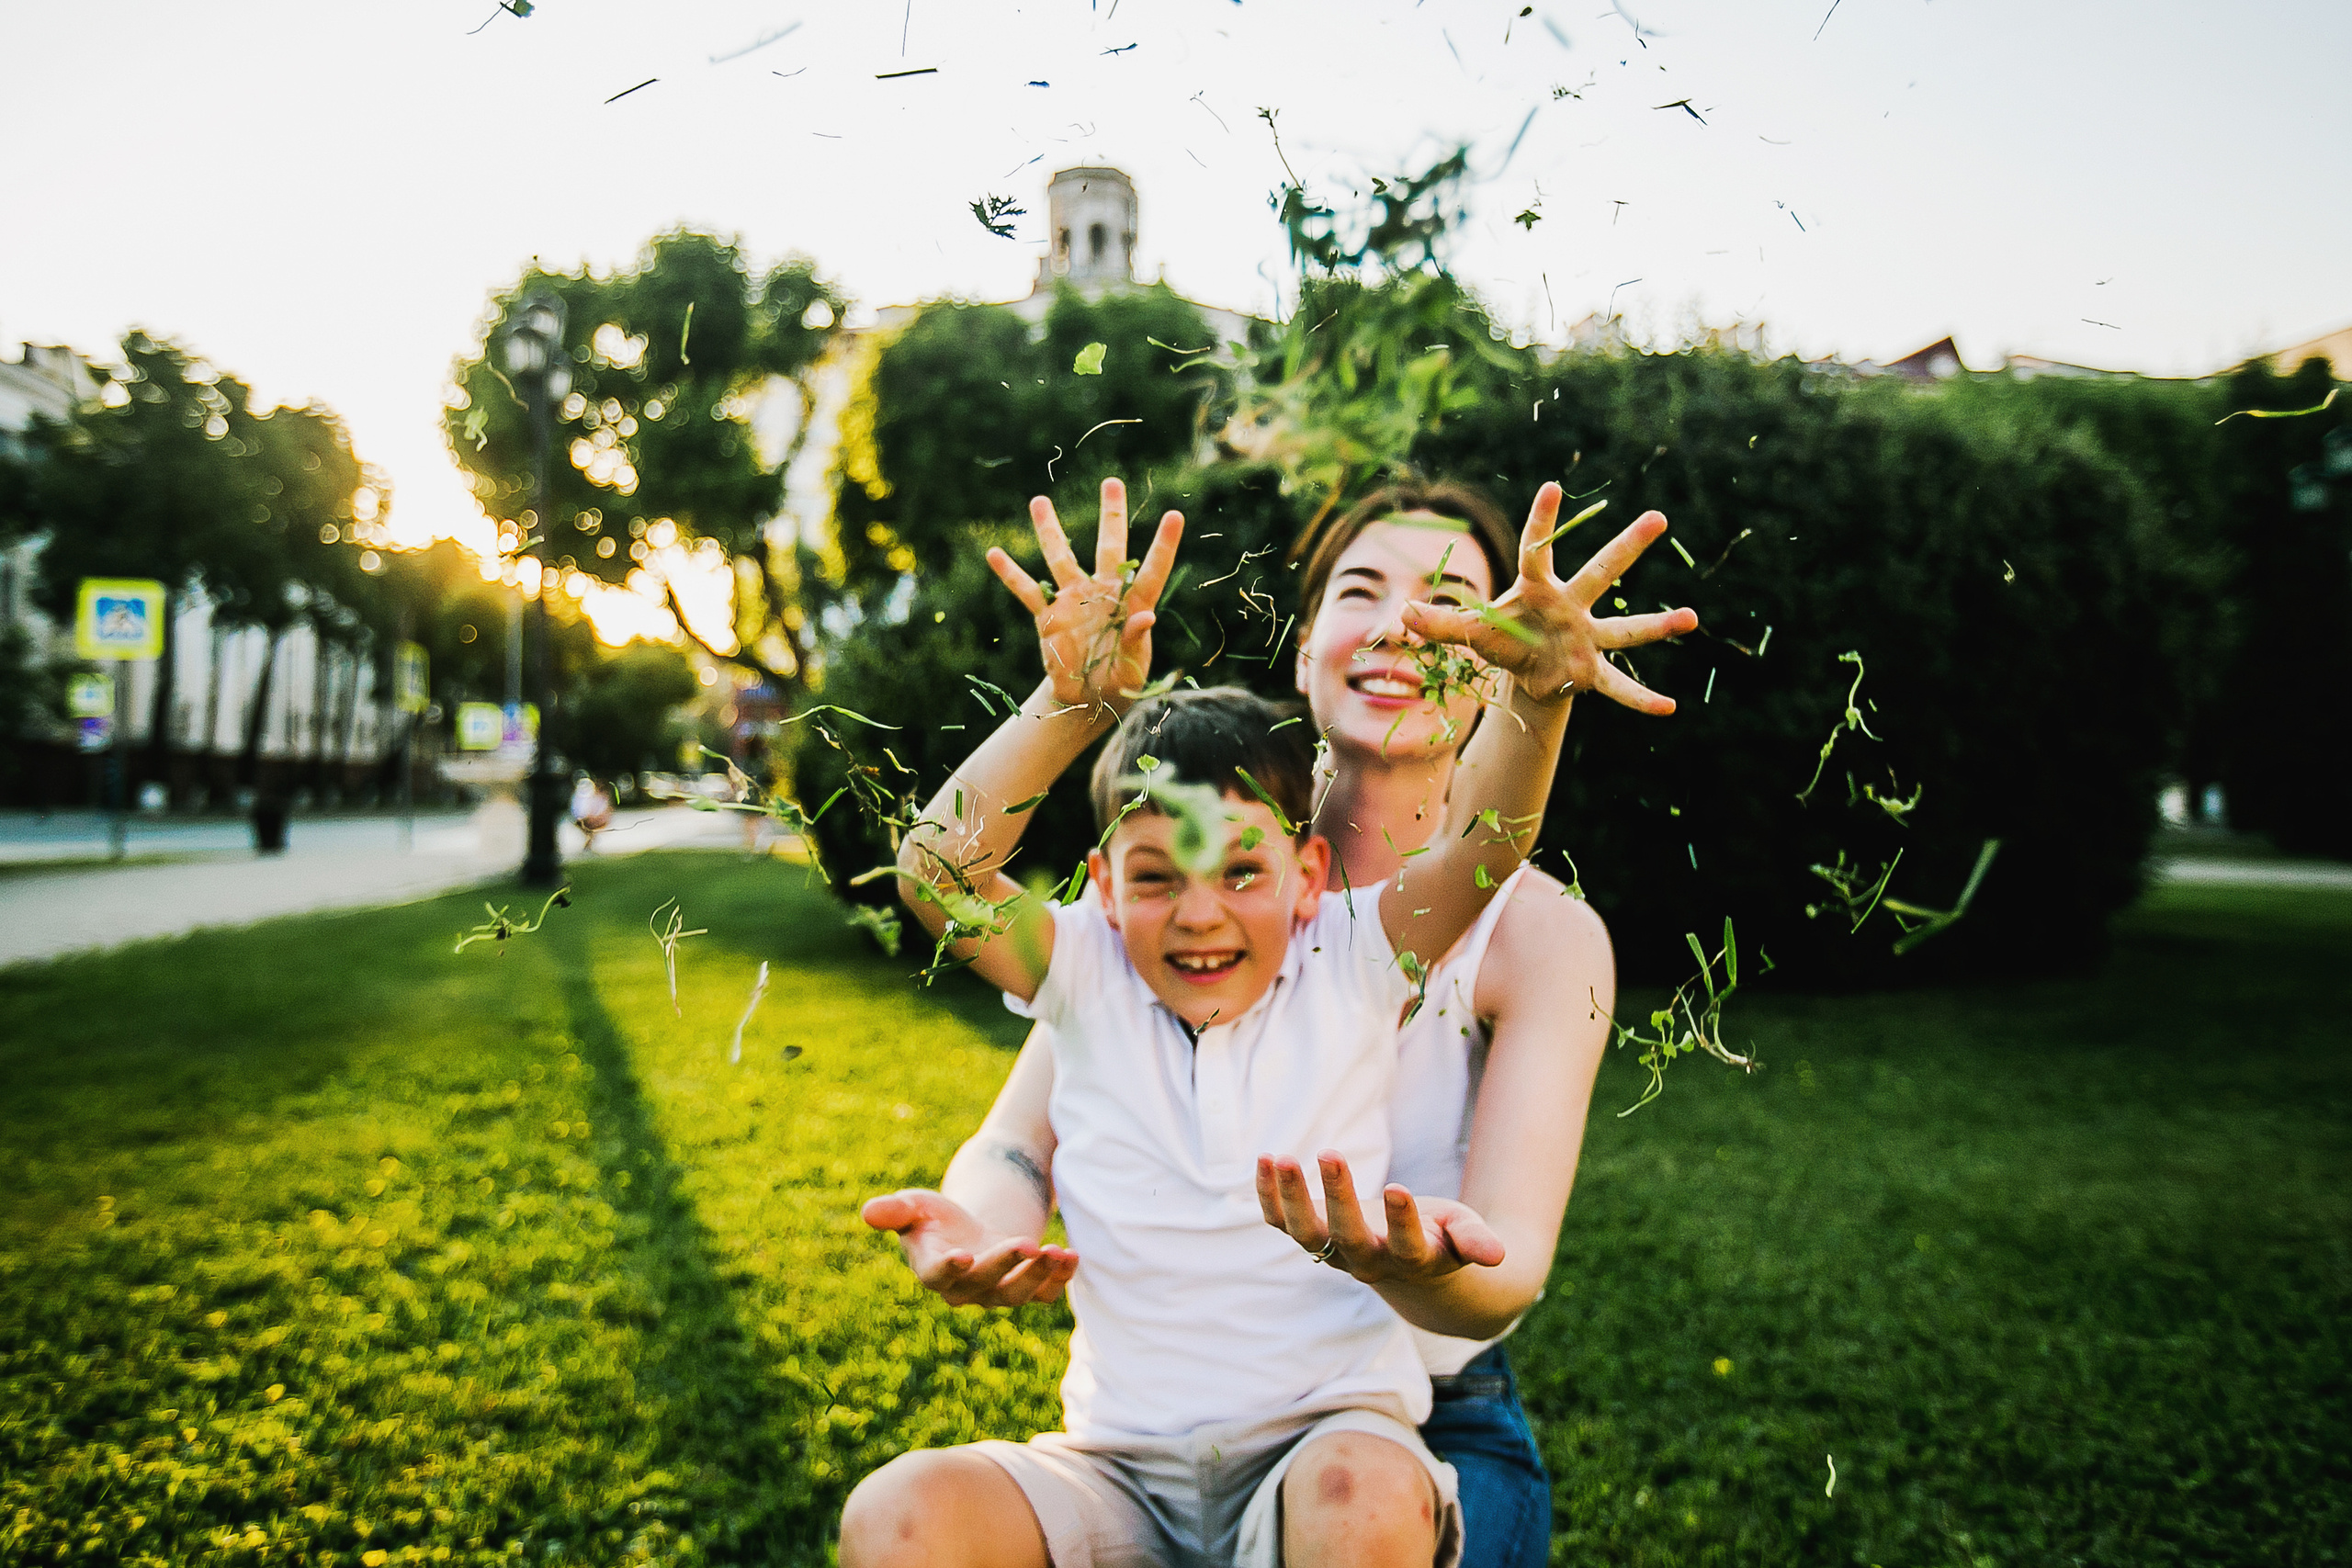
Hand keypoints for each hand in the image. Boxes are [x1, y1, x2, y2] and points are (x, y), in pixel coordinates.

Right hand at [861, 1188, 1078, 1307]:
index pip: (937, 1276)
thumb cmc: (935, 1218)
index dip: (949, 1268)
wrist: (970, 1230)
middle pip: (985, 1284)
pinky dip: (1060, 1278)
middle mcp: (965, 1290)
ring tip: (1057, 1251)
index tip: (964, 1254)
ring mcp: (997, 1293)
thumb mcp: (914, 1207)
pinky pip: (1045, 1294)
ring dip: (1039, 1275)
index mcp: (932, 1270)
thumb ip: (894, 1211)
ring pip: (1018, 1294)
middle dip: (1006, 1265)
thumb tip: (868, 1211)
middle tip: (1026, 1243)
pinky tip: (1072, 1256)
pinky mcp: (1026, 1290)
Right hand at [987, 477, 1184, 715]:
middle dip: (1110, 515)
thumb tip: (1147, 616)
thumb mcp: (1133, 667)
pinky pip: (1027, 591)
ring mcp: (1074, 601)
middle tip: (1111, 481)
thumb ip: (1137, 641)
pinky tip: (994, 554)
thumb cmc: (1120, 682)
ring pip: (1061, 558)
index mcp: (1132, 605)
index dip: (1164, 544)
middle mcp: (1104, 594)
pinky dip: (1011, 574)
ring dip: (1050, 531)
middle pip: (1109, 547)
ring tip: (1038, 501)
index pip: (1151, 570)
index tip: (1176, 515)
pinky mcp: (1049, 616)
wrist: (1088, 699)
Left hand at [1256, 1151, 1504, 1286]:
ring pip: (1305, 1233)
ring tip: (1282, 1157)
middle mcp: (1368, 1260)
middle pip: (1347, 1237)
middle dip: (1338, 1197)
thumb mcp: (1462, 1235)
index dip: (1402, 1221)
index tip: (1398, 1188)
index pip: (1406, 1247)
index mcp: (1412, 1260)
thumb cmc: (1441, 1239)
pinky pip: (1281, 1221)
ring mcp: (1333, 1250)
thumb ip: (1474, 1242)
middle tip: (1331, 1152)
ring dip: (1291, 1197)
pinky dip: (1269, 1195)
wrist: (1406, 1269)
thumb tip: (1498, 1255)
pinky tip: (1265, 1159)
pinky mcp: (1309, 1235)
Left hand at [1399, 481, 1698, 713]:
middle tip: (1658, 518)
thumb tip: (1402, 614)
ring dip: (1658, 624)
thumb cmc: (1502, 638)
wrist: (1525, 674)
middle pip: (1600, 571)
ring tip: (1692, 618)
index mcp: (1537, 588)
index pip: (1538, 549)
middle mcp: (1571, 606)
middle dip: (1627, 545)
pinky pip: (1620, 686)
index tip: (1552, 486)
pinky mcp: (1592, 672)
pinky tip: (1670, 708)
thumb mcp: (1470, 633)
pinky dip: (1641, 698)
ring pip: (1626, 627)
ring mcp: (1586, 637)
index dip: (1542, 520)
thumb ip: (1441, 622)